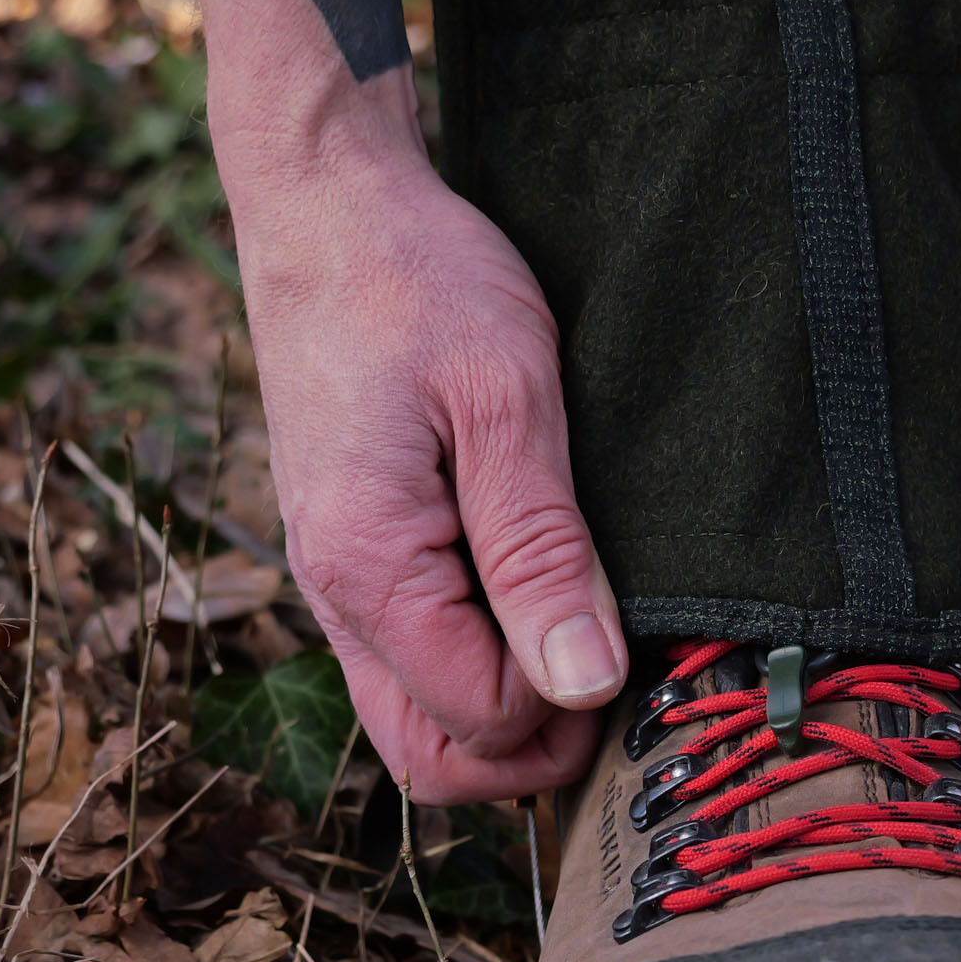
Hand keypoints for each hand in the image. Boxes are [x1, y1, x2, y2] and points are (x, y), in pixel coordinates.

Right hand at [196, 0, 626, 804]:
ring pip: (416, 722)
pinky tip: (538, 607)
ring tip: (584, 639)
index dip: (567, 707)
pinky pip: (409, 664)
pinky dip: (476, 668)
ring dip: (504, 715)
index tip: (629, 639)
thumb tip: (583, 685)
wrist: (330, 205)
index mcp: (365, 564)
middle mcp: (331, 595)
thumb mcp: (508, 400)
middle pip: (432, 756)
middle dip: (532, 748)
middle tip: (617, 670)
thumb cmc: (418, 278)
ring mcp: (333, 583)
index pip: (478, 716)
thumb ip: (542, 551)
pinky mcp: (351, 558)